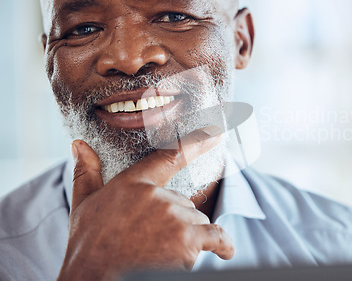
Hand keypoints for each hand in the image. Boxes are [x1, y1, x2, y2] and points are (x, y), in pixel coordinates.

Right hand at [57, 131, 233, 280]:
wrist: (93, 279)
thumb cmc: (88, 246)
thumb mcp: (83, 205)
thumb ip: (87, 172)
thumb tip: (79, 145)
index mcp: (133, 182)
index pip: (170, 155)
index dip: (197, 141)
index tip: (216, 133)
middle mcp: (157, 196)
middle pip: (184, 202)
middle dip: (174, 219)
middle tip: (149, 236)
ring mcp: (174, 218)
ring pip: (196, 220)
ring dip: (186, 235)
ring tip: (158, 249)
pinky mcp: (187, 241)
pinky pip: (216, 237)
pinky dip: (222, 244)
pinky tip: (224, 250)